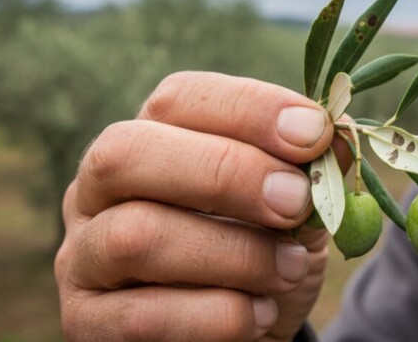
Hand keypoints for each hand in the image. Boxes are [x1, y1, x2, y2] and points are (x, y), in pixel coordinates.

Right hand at [55, 71, 347, 340]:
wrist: (242, 330)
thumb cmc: (264, 255)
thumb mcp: (296, 210)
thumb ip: (308, 174)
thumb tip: (334, 140)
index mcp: (150, 139)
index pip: (178, 99)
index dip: (248, 109)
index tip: (314, 134)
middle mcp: (97, 188)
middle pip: (128, 153)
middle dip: (225, 172)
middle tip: (294, 202)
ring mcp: (83, 254)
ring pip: (134, 236)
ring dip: (232, 253)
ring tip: (290, 269)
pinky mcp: (87, 321)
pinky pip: (141, 317)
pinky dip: (215, 316)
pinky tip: (258, 316)